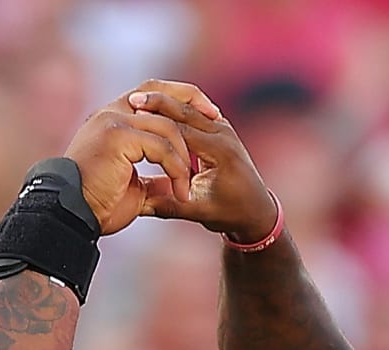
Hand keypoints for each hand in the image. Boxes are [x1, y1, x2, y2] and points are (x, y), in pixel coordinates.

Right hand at [64, 82, 207, 234]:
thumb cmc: (96, 207)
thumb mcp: (133, 189)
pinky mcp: (117, 137)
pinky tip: (180, 193)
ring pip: (166, 128)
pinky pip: (160, 147)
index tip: (206, 116)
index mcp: (113, 118)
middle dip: (192, 104)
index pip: (151, 94)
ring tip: (187, 189)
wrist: (70, 217)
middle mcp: (111, 112)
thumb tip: (174, 185)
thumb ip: (154, 180)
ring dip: (183, 160)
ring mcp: (113, 121)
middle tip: (217, 120)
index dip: (180, 100)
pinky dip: (176, 170)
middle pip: (160, 93)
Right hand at [126, 81, 278, 241]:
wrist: (256, 209)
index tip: (132, 117)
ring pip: (192, 108)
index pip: (183, 129)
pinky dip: (177, 109)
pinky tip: (157, 107)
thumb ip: (169, 206)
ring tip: (141, 98)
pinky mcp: (220, 130)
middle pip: (187, 110)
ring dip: (167, 101)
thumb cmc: (230, 213)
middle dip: (159, 102)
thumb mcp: (199, 211)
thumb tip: (139, 206)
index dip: (156, 122)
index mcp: (220, 152)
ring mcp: (224, 129)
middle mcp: (224, 135)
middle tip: (133, 98)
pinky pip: (196, 114)